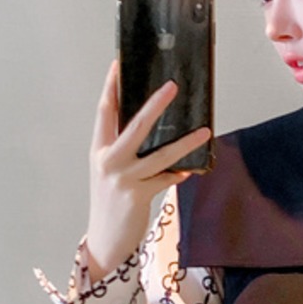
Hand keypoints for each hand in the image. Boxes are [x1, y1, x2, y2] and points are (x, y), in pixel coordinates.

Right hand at [84, 57, 211, 280]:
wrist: (105, 241)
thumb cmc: (111, 202)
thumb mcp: (111, 171)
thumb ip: (125, 149)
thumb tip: (153, 127)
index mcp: (98, 150)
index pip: (104, 111)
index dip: (111, 86)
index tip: (118, 62)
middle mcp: (108, 161)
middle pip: (134, 126)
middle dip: (154, 105)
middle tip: (172, 86)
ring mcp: (122, 179)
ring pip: (160, 155)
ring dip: (185, 143)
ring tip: (204, 131)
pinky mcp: (138, 195)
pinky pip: (166, 178)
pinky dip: (178, 174)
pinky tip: (190, 171)